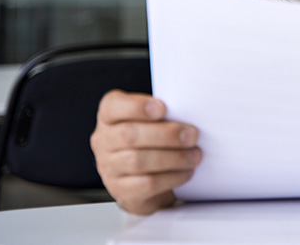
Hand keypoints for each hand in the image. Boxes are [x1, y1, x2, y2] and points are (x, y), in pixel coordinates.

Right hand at [90, 90, 200, 214]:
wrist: (148, 177)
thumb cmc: (152, 140)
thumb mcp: (153, 120)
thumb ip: (163, 113)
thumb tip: (187, 111)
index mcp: (109, 117)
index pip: (112, 107)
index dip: (136, 107)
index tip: (163, 108)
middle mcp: (104, 142)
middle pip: (128, 136)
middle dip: (166, 135)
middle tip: (192, 135)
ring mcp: (110, 168)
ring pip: (138, 161)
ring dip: (173, 157)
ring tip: (195, 155)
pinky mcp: (123, 191)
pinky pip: (146, 184)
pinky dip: (171, 177)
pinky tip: (186, 171)